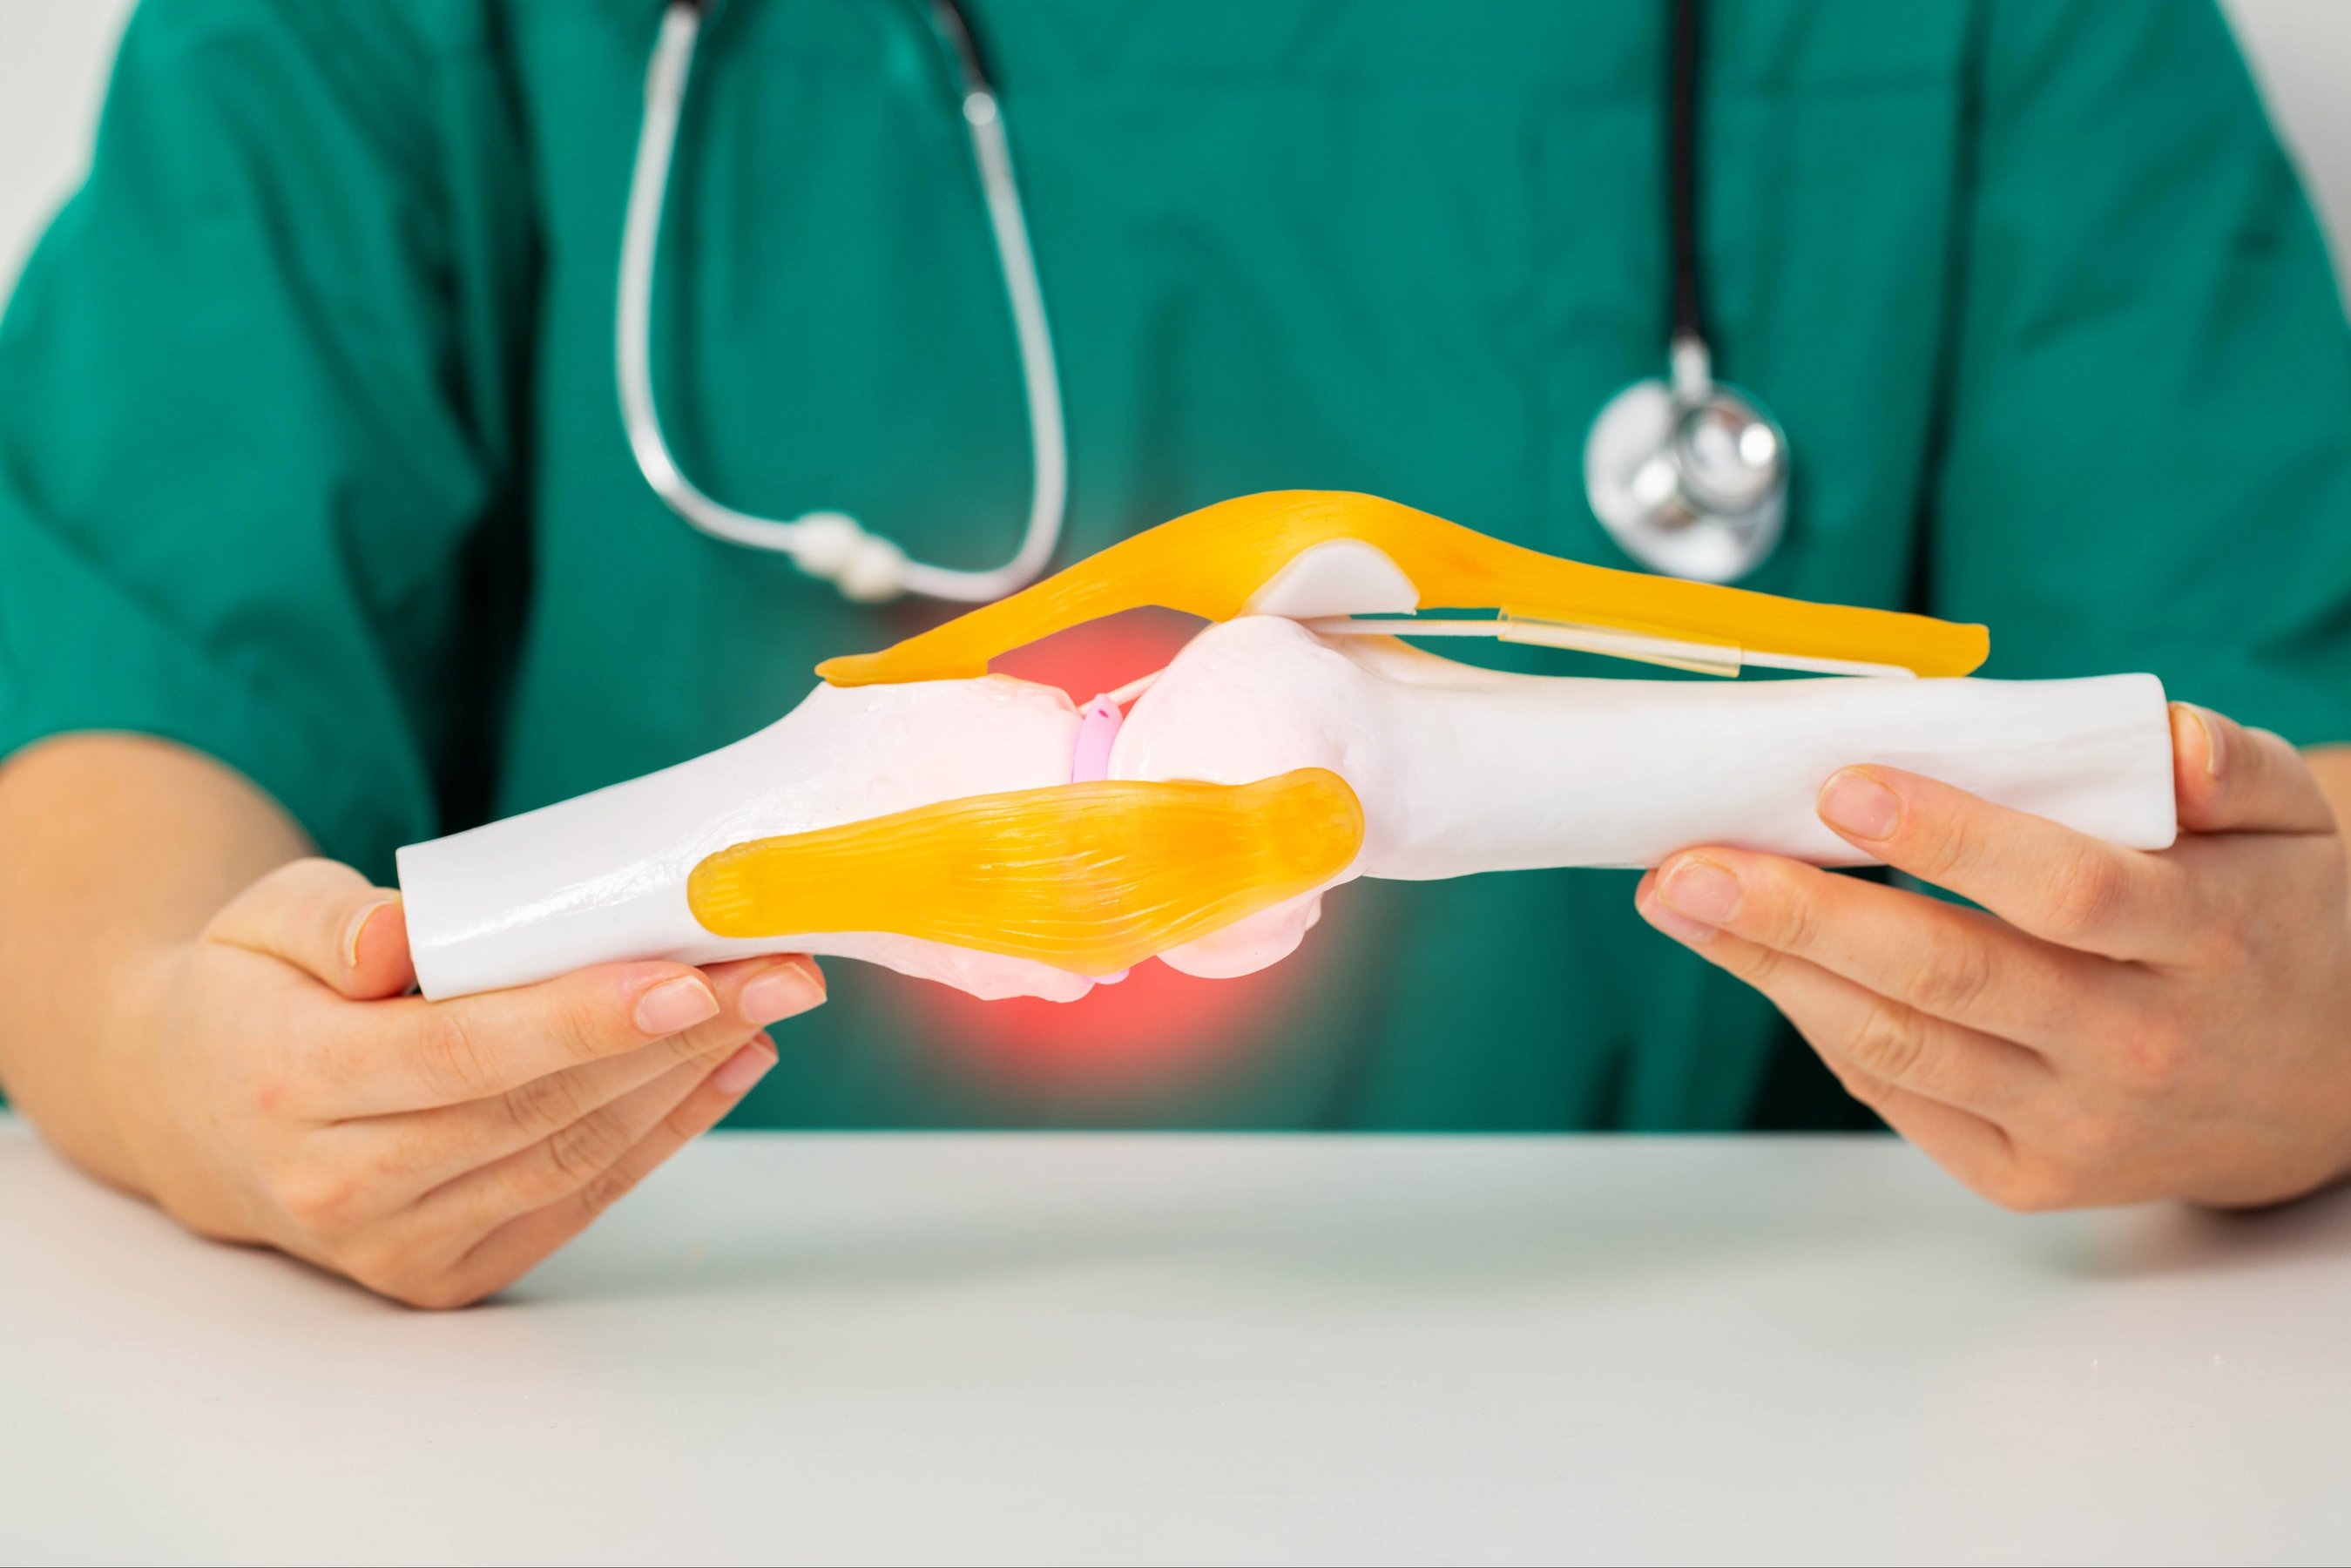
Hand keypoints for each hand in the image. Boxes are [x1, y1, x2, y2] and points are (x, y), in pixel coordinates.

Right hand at [104, 858, 824, 1306]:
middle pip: (538, 1108)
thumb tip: (399, 940)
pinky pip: (573, 1199)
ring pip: (570, 1159)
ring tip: (767, 1008)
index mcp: (289, 1084)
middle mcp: (340, 1184)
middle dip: (677, 1038)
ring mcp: (393, 1245)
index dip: (584, 1021)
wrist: (197, 1108)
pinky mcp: (442, 1274)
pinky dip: (661, 1134)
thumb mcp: (264, 918)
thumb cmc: (253, 990)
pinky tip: (725, 1068)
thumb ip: (333, 921)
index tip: (691, 980)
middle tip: (776, 972)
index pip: (464, 1054)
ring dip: (686, 1083)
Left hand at [1634, 704, 2350, 1209]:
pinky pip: (1898, 1094)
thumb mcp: (2289, 822)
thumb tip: (2160, 737)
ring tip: (1681, 903)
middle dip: (1800, 916)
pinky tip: (1757, 961)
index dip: (1949, 839)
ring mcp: (2076, 1123)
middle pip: (1947, 976)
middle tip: (1690, 865)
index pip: (2063, 890)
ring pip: (1898, 1044)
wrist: (2325, 1082)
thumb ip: (2228, 766)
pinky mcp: (2026, 1175)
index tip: (1842, 787)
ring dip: (1772, 970)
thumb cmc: (2271, 918)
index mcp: (2202, 940)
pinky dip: (1818, 1021)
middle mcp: (2135, 1044)